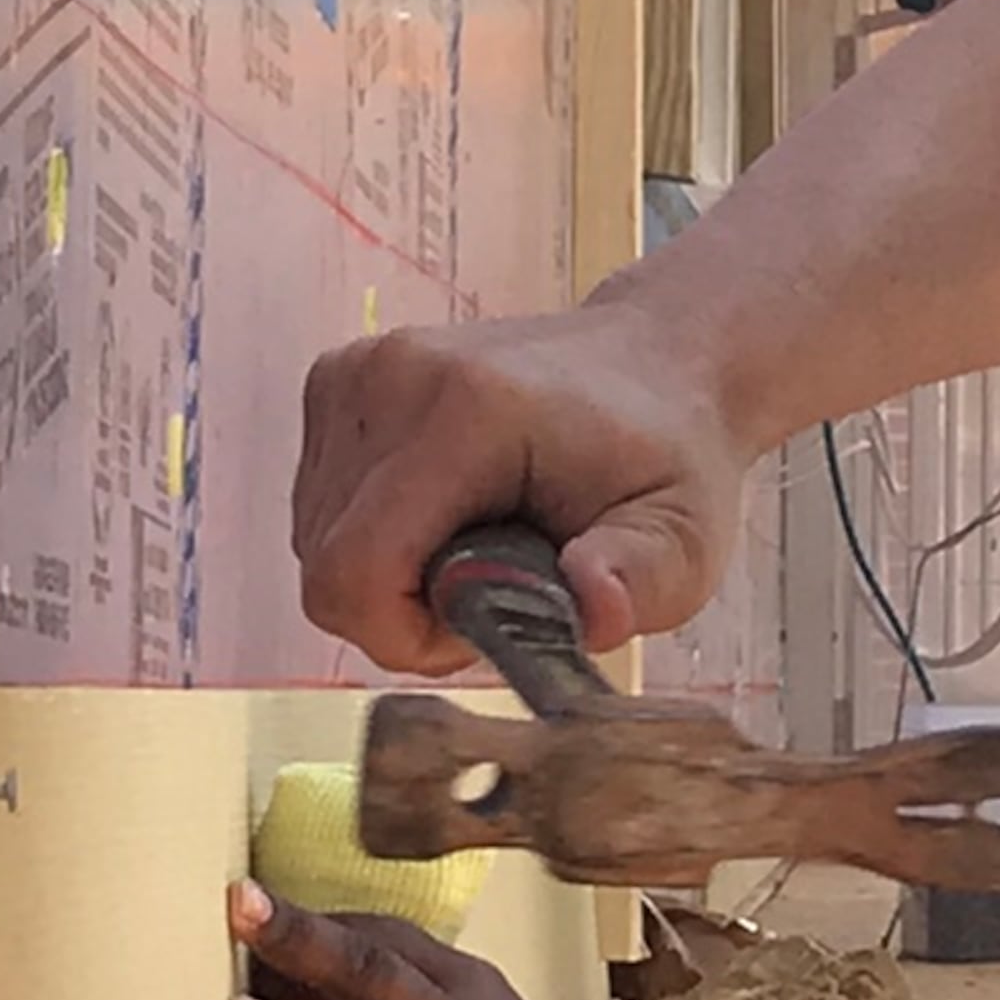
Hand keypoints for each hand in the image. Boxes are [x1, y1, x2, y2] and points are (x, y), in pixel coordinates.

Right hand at [293, 304, 746, 672]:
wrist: (652, 363)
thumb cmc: (665, 455)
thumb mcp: (683, 537)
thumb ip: (640, 579)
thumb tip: (596, 608)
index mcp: (470, 410)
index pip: (356, 570)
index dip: (404, 636)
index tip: (482, 626)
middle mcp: (392, 378)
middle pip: (326, 568)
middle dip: (403, 611)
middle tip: (498, 585)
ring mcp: (355, 373)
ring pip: (315, 543)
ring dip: (390, 575)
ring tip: (481, 545)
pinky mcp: (339, 381)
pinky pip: (319, 508)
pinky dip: (375, 535)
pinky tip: (447, 514)